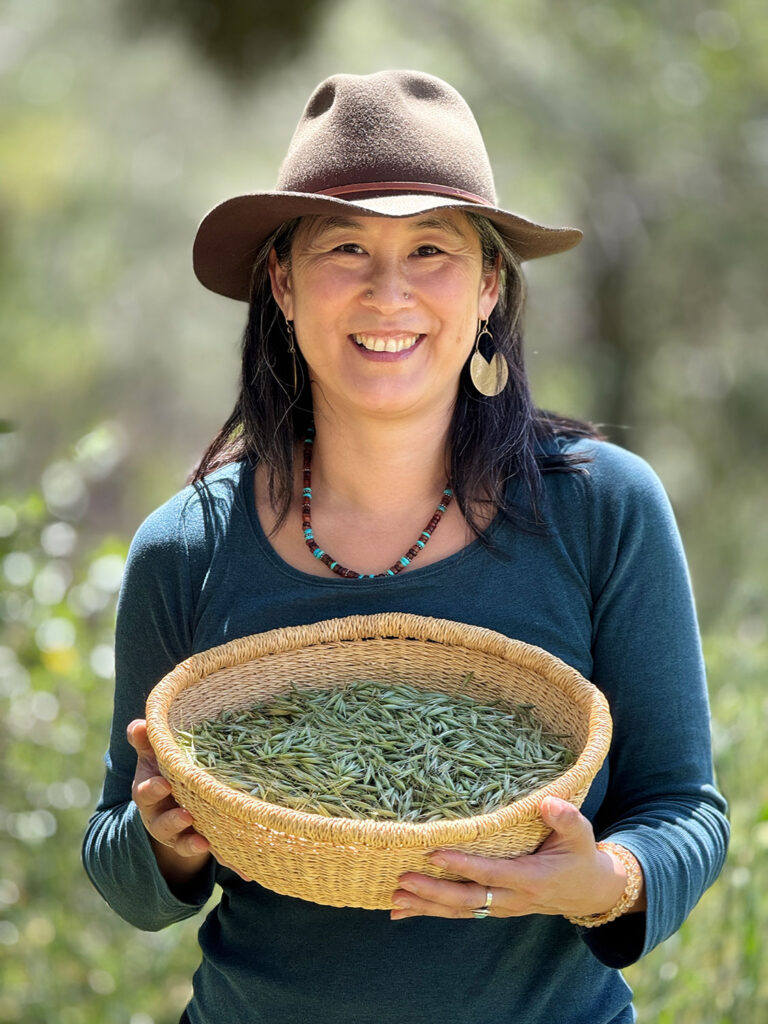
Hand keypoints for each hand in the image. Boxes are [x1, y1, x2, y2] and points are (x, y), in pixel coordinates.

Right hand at [127, 719, 251, 883]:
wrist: (172, 802)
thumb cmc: (164, 771)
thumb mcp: (154, 756)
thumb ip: (147, 741)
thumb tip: (140, 723)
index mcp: (149, 794)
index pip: (146, 793)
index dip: (153, 790)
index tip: (163, 784)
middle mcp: (161, 818)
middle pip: (163, 824)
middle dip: (172, 821)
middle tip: (186, 815)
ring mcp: (180, 834)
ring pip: (183, 842)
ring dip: (192, 844)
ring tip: (204, 843)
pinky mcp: (201, 843)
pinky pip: (213, 853)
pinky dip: (227, 860)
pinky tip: (244, 870)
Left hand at [391, 797, 632, 920]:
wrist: (589, 892)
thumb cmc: (580, 856)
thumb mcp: (581, 835)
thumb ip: (565, 819)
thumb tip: (547, 802)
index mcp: (530, 878)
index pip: (489, 873)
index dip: (462, 865)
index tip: (434, 854)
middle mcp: (512, 898)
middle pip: (467, 899)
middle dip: (433, 891)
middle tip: (402, 880)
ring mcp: (501, 907)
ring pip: (459, 910)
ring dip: (426, 906)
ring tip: (395, 900)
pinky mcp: (494, 908)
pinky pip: (461, 912)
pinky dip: (431, 912)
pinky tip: (403, 913)